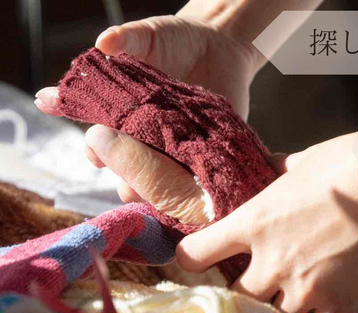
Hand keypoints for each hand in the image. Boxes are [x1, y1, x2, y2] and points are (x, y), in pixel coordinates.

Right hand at [34, 11, 262, 215]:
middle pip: (128, 163)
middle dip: (119, 168)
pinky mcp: (205, 150)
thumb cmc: (176, 40)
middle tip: (113, 166)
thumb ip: (129, 38)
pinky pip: (194, 174)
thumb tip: (104, 43)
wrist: (220, 45)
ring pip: (159, 176)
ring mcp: (175, 146)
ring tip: (141, 187)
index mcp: (125, 113)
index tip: (93, 152)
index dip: (94, 144)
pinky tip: (184, 185)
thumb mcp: (151, 36)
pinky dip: (188, 182)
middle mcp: (147, 135)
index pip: (102, 136)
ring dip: (149, 184)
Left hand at [176, 131, 357, 312]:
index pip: (197, 253)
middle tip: (248, 293)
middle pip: (235, 299)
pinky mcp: (339, 302)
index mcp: (254, 222)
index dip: (191, 258)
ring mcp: (305, 286)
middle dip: (238, 297)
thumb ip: (278, 170)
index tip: (197, 259)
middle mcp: (272, 261)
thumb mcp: (302, 161)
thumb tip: (270, 166)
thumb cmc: (348, 162)